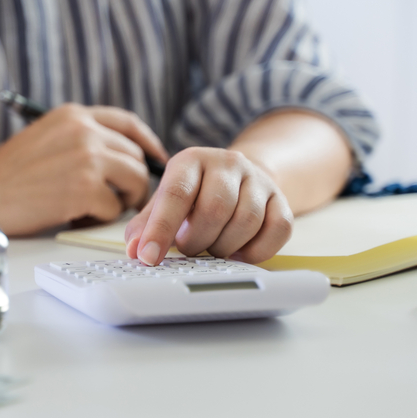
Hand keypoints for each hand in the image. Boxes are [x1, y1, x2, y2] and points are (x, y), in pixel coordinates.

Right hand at [0, 103, 168, 235]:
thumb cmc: (7, 175)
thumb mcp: (44, 138)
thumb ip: (79, 138)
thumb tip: (120, 156)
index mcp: (73, 115)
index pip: (128, 122)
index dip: (148, 142)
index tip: (157, 159)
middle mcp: (83, 131)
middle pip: (136, 156)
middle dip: (133, 181)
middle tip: (120, 200)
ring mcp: (86, 158)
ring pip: (135, 181)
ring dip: (122, 200)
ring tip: (96, 208)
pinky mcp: (85, 189)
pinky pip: (114, 208)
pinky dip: (99, 218)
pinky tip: (76, 217)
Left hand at [123, 147, 292, 264]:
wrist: (239, 178)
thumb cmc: (195, 194)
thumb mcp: (165, 201)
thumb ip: (147, 224)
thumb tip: (135, 250)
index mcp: (191, 160)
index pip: (176, 194)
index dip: (161, 229)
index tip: (148, 257)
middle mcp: (227, 163)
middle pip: (214, 209)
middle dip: (197, 241)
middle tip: (189, 247)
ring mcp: (258, 180)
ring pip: (246, 222)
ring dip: (224, 247)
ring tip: (211, 246)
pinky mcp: (281, 200)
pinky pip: (277, 231)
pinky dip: (255, 251)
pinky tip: (238, 251)